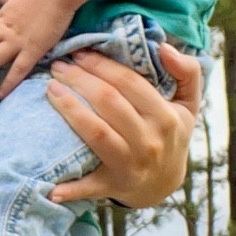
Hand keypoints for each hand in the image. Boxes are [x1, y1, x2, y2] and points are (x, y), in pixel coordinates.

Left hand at [46, 44, 202, 207]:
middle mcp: (149, 142)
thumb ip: (187, 72)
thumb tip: (165, 47)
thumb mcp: (188, 103)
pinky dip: (69, 188)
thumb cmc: (171, 133)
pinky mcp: (113, 185)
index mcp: (166, 118)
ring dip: (68, 109)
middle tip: (58, 65)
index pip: (129, 83)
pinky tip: (48, 184)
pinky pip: (89, 186)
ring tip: (50, 88)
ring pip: (95, 132)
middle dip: (79, 79)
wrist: (165, 182)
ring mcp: (131, 165)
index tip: (80, 52)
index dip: (101, 65)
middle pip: (108, 103)